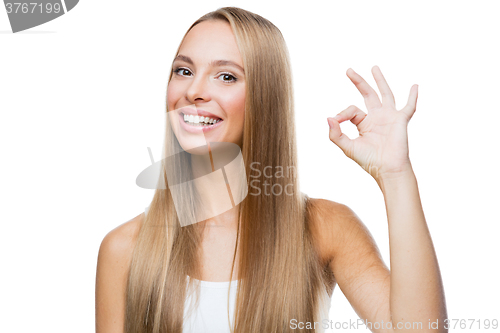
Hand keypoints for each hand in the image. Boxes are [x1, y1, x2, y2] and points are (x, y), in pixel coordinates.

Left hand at [327, 66, 417, 180]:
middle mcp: (376, 118)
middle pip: (367, 94)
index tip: (337, 120)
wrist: (387, 169)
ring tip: (374, 67)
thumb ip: (336, 134)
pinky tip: (415, 86)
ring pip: (385, 94)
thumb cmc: (369, 161)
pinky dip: (413, 97)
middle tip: (348, 70)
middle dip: (358, 82)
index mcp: (364, 123)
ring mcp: (389, 117)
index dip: (343, 113)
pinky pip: (409, 107)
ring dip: (380, 81)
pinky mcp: (400, 121)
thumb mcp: (348, 147)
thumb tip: (328, 117)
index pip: (352, 110)